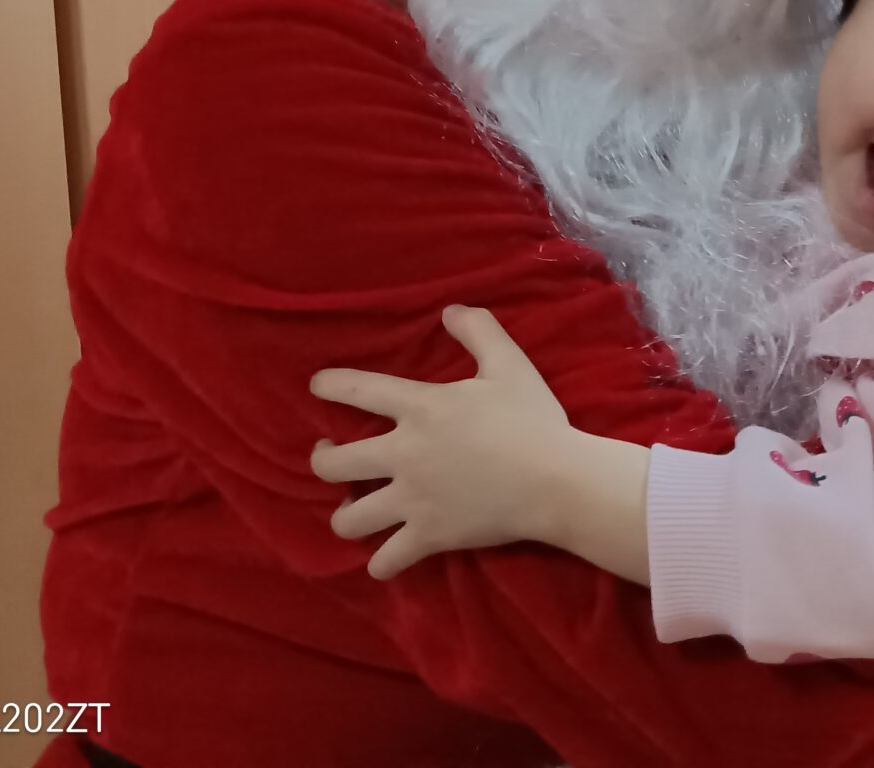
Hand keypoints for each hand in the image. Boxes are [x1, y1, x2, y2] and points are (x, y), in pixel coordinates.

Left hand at [310, 305, 576, 578]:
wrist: (555, 480)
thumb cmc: (532, 419)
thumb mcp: (509, 364)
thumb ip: (479, 331)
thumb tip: (450, 310)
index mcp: (419, 408)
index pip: (357, 390)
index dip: (329, 386)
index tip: (317, 386)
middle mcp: (403, 455)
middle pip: (333, 465)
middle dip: (322, 460)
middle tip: (328, 456)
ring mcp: (412, 500)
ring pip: (349, 520)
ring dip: (344, 516)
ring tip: (351, 510)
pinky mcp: (428, 536)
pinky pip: (387, 561)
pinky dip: (382, 563)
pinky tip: (383, 559)